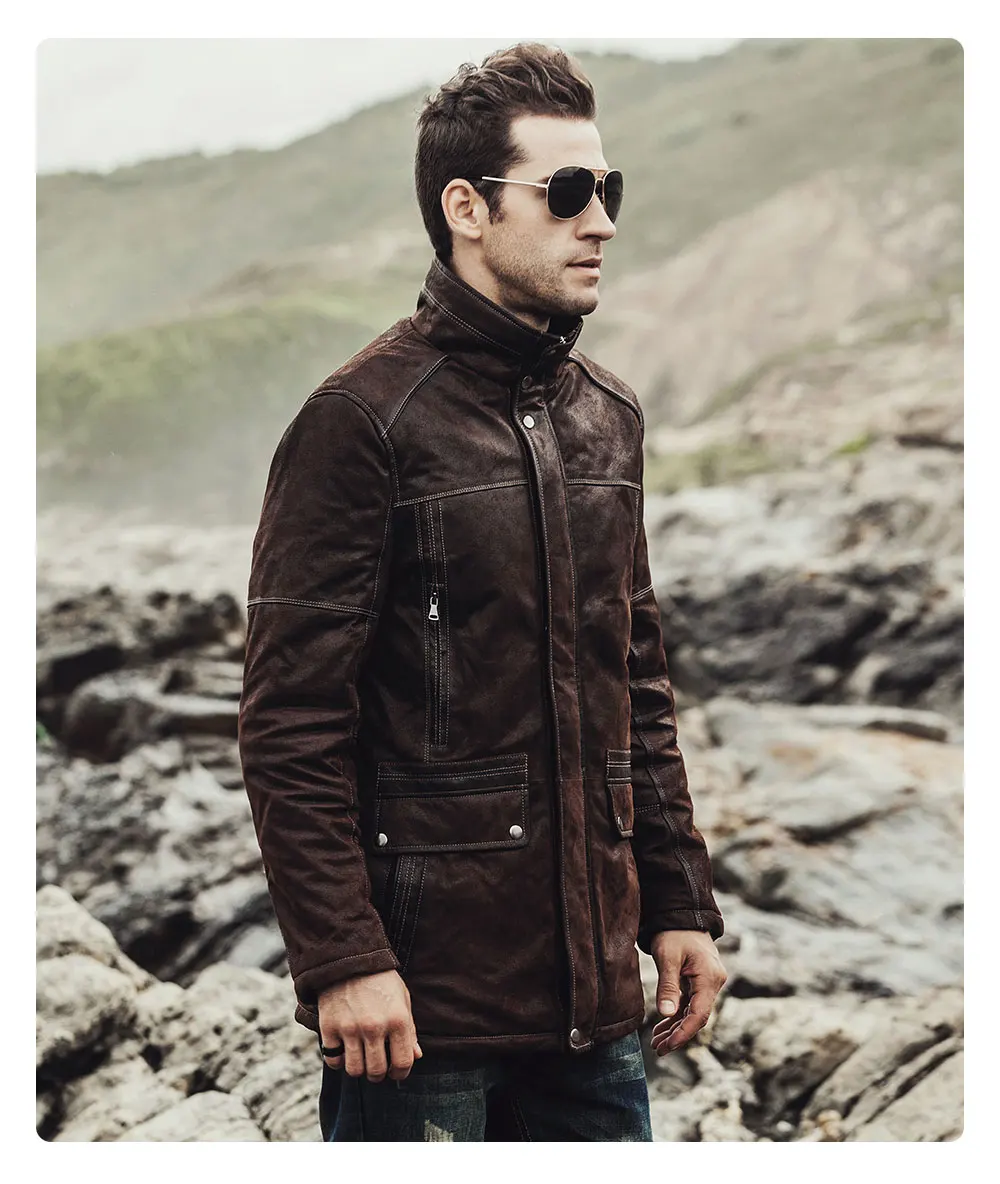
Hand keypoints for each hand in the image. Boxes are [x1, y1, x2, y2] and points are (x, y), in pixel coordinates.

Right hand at [318, 968, 422, 1081]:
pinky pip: (333, 1059)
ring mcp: (350, 1028)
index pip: (402, 1064)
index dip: (400, 1073)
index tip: (395, 1071)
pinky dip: (338, 1059)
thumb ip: (409, 1030)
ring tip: (361, 1058)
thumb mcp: (402, 999)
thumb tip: (416, 1057)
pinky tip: (344, 1049)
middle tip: (377, 1066)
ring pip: (354, 1070)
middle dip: (378, 1074)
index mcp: (397, 1020)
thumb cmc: (381, 980)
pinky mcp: (329, 1027)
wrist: (350, 958)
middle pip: (376, 1072)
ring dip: (359, 1069)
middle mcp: (374, 1027)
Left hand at [648, 929, 726, 1056]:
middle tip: (658, 1049)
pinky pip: (690, 1004)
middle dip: (678, 1035)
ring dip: (676, 1028)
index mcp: (709, 978)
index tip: (668, 1046)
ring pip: (693, 1013)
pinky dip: (677, 1016)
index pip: (699, 1014)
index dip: (684, 1033)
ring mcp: (707, 983)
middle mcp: (713, 983)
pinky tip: (663, 1027)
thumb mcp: (668, 957)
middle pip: (697, 1017)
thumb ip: (668, 986)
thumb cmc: (674, 933)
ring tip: (657, 1043)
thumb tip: (666, 1014)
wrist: (682, 914)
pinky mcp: (699, 982)